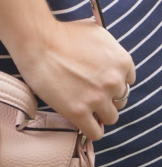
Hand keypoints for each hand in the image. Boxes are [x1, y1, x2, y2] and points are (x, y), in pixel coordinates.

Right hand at [12, 18, 135, 139]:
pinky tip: (84, 125)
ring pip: (110, 118)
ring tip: (85, 112)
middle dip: (106, 100)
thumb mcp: (98, 34)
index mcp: (122, 62)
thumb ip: (110, 52)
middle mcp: (114, 81)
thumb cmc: (62, 34)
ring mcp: (97, 98)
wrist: (39, 43)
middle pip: (119, 102)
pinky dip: (92, 131)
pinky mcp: (79, 112)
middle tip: (88, 97)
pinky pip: (95, 132)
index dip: (111, 86)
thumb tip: (107, 63)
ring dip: (99, 116)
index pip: (126, 83)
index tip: (98, 87)